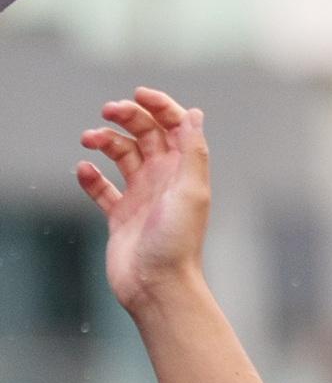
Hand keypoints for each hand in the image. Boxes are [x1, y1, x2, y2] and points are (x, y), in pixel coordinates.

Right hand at [74, 88, 211, 314]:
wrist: (158, 287)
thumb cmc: (177, 242)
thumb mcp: (190, 191)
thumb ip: (192, 151)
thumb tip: (195, 113)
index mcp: (183, 171)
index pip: (174, 127)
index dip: (158, 105)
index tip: (136, 95)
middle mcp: (164, 180)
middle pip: (145, 134)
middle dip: (126, 117)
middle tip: (107, 111)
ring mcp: (142, 197)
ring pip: (121, 155)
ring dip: (105, 140)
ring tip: (88, 139)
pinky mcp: (121, 216)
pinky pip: (102, 188)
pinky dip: (91, 176)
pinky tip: (84, 170)